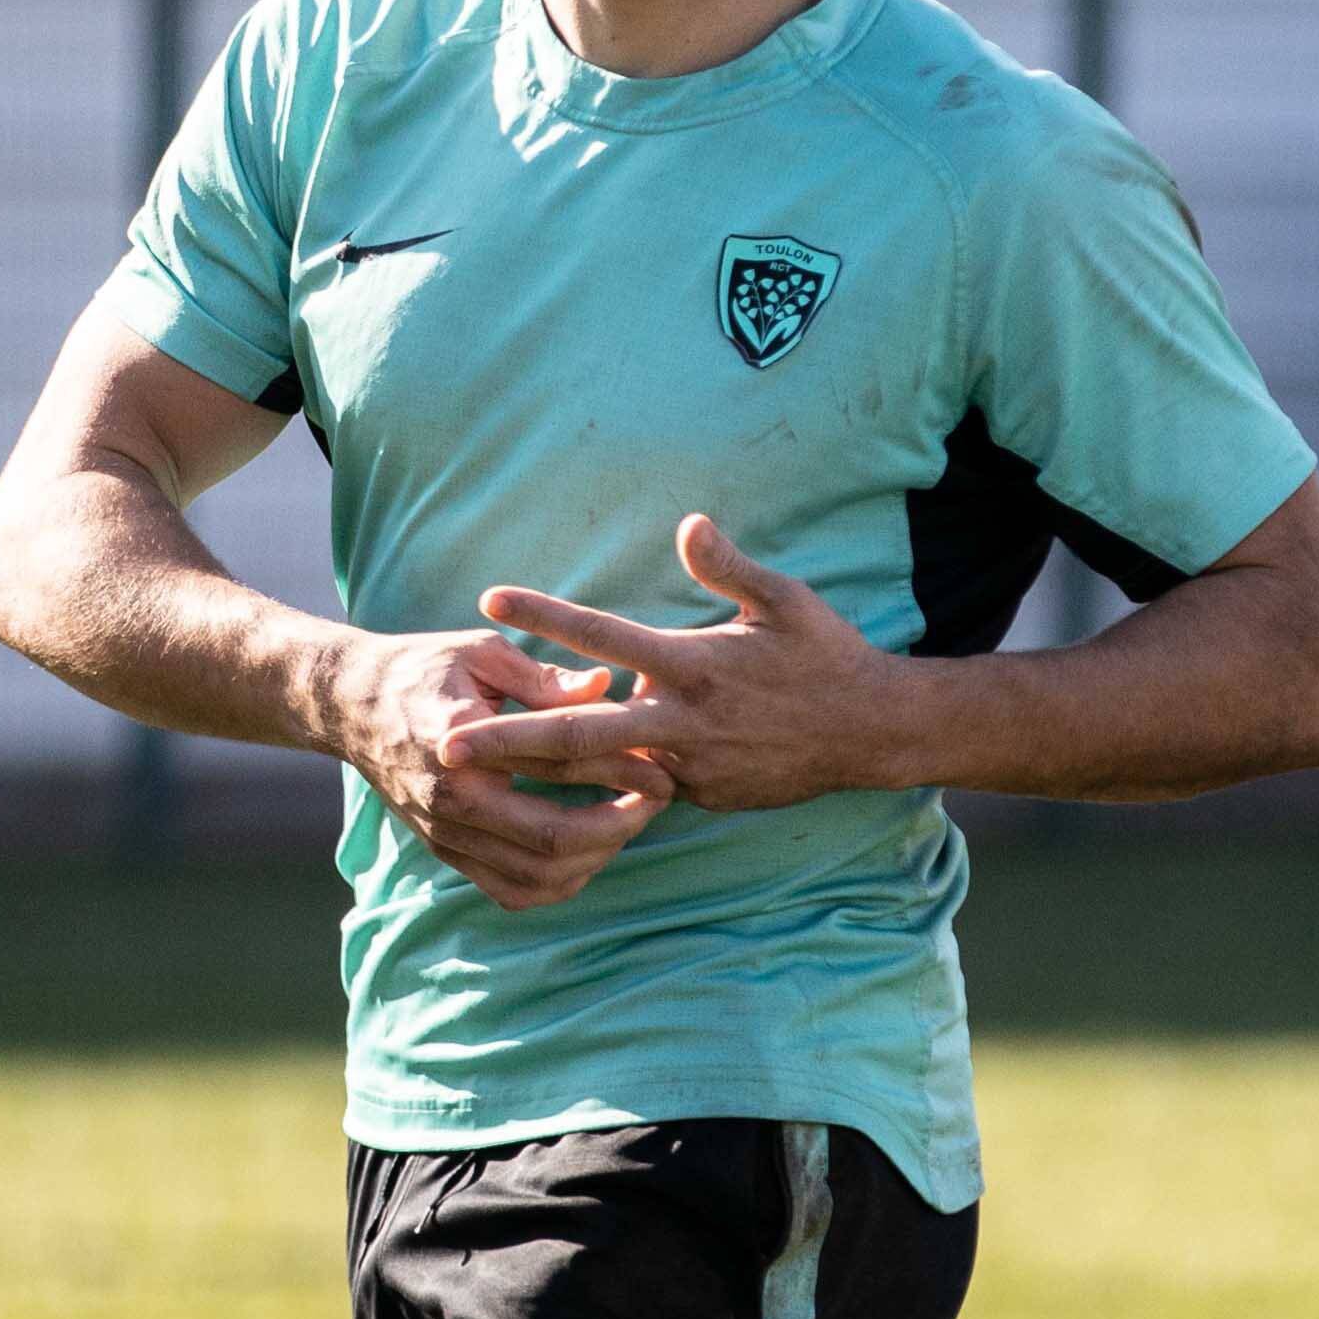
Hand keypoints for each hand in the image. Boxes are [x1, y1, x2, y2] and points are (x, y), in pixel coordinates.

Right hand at [335, 629, 676, 911]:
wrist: (349, 706)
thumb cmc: (421, 667)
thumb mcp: (480, 653)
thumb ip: (542, 677)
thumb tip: (607, 687)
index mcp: (462, 742)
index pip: (558, 761)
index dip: (620, 766)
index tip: (660, 763)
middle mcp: (452, 800)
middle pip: (553, 840)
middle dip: (619, 826)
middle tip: (657, 800)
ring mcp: (446, 834)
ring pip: (535, 879)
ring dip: (594, 860)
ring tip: (626, 825)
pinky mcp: (445, 851)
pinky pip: (509, 892)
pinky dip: (556, 885)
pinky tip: (586, 855)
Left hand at [443, 517, 930, 815]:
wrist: (870, 733)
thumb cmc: (825, 655)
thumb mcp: (784, 600)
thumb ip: (729, 565)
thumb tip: (688, 523)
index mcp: (695, 664)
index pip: (603, 636)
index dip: (545, 615)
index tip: (492, 598)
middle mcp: (682, 720)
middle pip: (578, 732)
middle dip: (508, 740)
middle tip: (447, 745)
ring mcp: (689, 766)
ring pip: (598, 772)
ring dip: (536, 774)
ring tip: (475, 777)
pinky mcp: (699, 795)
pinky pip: (638, 789)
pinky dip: (594, 789)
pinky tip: (547, 793)